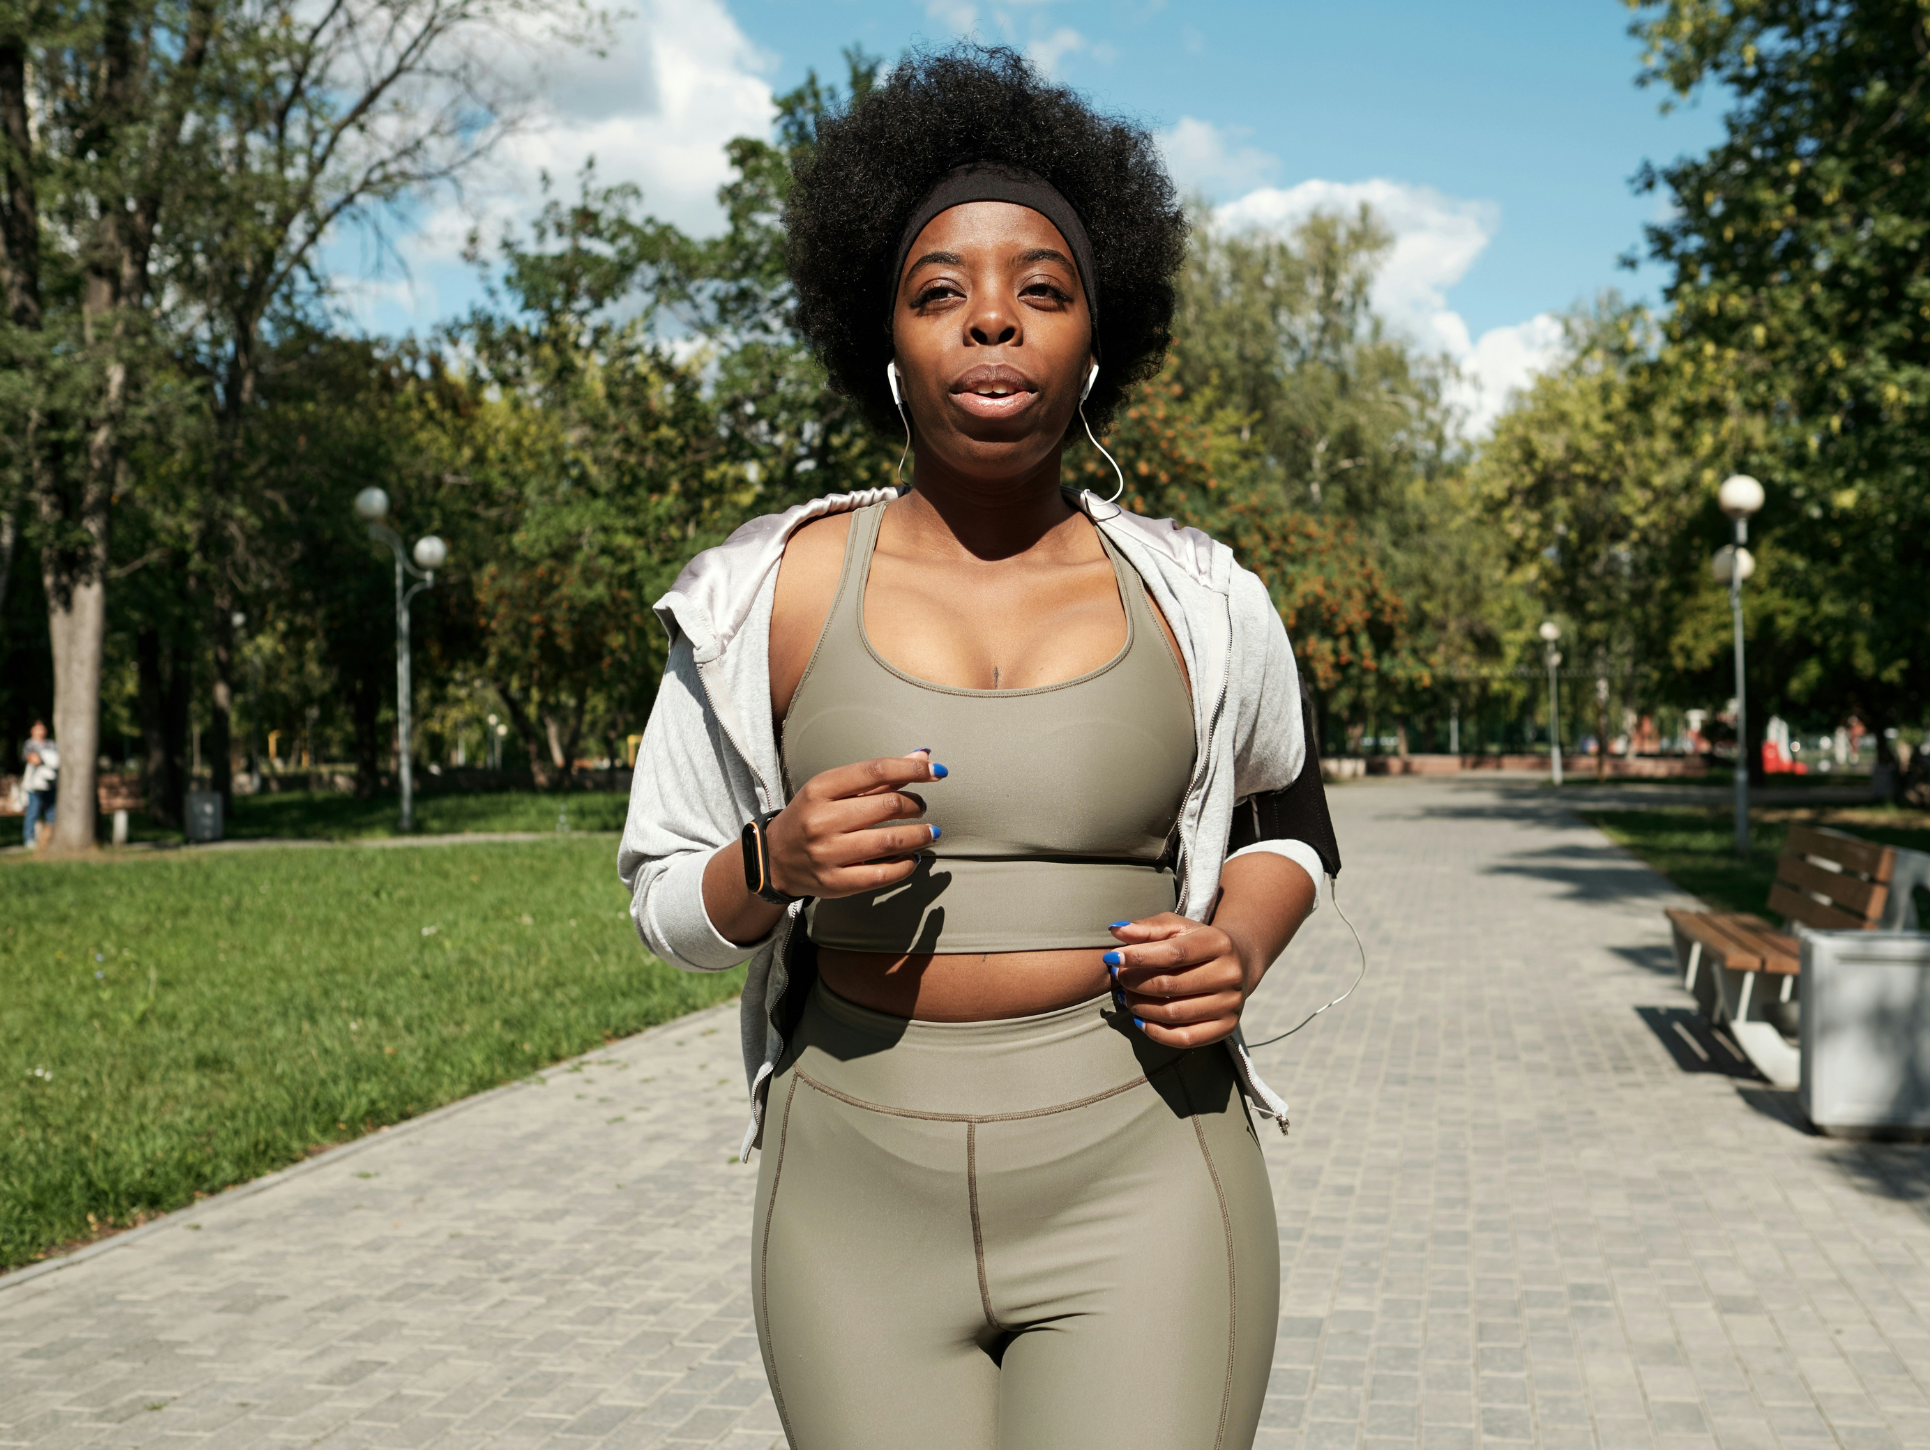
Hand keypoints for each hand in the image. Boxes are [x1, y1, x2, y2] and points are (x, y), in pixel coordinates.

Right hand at [766, 750, 947, 899]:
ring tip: (930, 832)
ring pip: (890, 841)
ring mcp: (828, 854)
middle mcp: (822, 820)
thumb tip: (923, 756)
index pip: (875, 770)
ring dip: (919, 835)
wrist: (775, 858)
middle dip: (916, 805)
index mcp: (820, 788)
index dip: (912, 769)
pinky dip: (906, 865)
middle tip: (921, 807)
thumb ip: (878, 776)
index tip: (937, 771)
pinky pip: (882, 874)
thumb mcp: (833, 789)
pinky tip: (913, 858)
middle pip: (888, 805)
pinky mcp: (835, 883)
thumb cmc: (811, 816)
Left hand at [1103, 913, 1252, 1048]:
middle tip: (1118, 977)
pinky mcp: (1227, 1027)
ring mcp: (1230, 1003)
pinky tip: (1140, 1019)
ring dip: (1141, 1007)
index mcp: (1218, 943)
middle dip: (1135, 982)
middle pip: (1171, 985)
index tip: (1112, 957)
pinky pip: (1185, 1038)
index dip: (1139, 957)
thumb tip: (1115, 930)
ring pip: (1174, 1013)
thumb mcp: (1176, 927)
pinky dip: (1156, 1032)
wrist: (1238, 963)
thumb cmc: (1197, 943)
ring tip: (1126, 996)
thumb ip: (1146, 928)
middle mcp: (1229, 974)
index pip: (1174, 953)